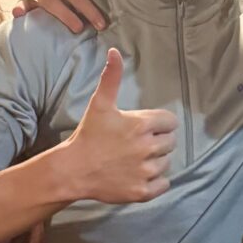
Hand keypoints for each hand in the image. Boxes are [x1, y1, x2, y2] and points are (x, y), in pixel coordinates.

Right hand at [62, 49, 176, 203]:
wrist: (72, 170)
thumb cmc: (88, 135)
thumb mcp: (100, 104)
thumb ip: (111, 78)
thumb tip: (114, 51)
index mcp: (141, 125)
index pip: (170, 122)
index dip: (159, 124)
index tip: (144, 128)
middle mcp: (147, 148)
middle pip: (170, 142)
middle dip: (157, 142)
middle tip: (136, 144)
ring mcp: (146, 171)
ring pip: (166, 163)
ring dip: (155, 161)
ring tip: (134, 159)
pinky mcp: (143, 191)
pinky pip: (163, 184)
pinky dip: (156, 182)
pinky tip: (139, 174)